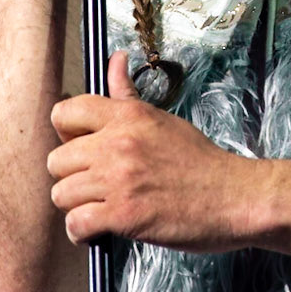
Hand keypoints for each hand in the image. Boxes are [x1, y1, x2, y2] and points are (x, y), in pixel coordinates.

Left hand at [47, 53, 259, 249]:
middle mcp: (118, 144)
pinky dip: (83, 232)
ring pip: (62, 195)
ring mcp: (119, 180)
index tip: (84, 149)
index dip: (67, 135)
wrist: (233, 197)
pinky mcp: (124, 215)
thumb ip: (127, 94)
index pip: (65, 113)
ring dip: (78, 207)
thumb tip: (115, 59)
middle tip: (96, 186)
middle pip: (56, 161)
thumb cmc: (201, 162)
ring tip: (101, 208)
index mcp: (127, 116)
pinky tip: (101, 229)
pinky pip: (76, 224)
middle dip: (72, 177)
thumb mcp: (162, 119)